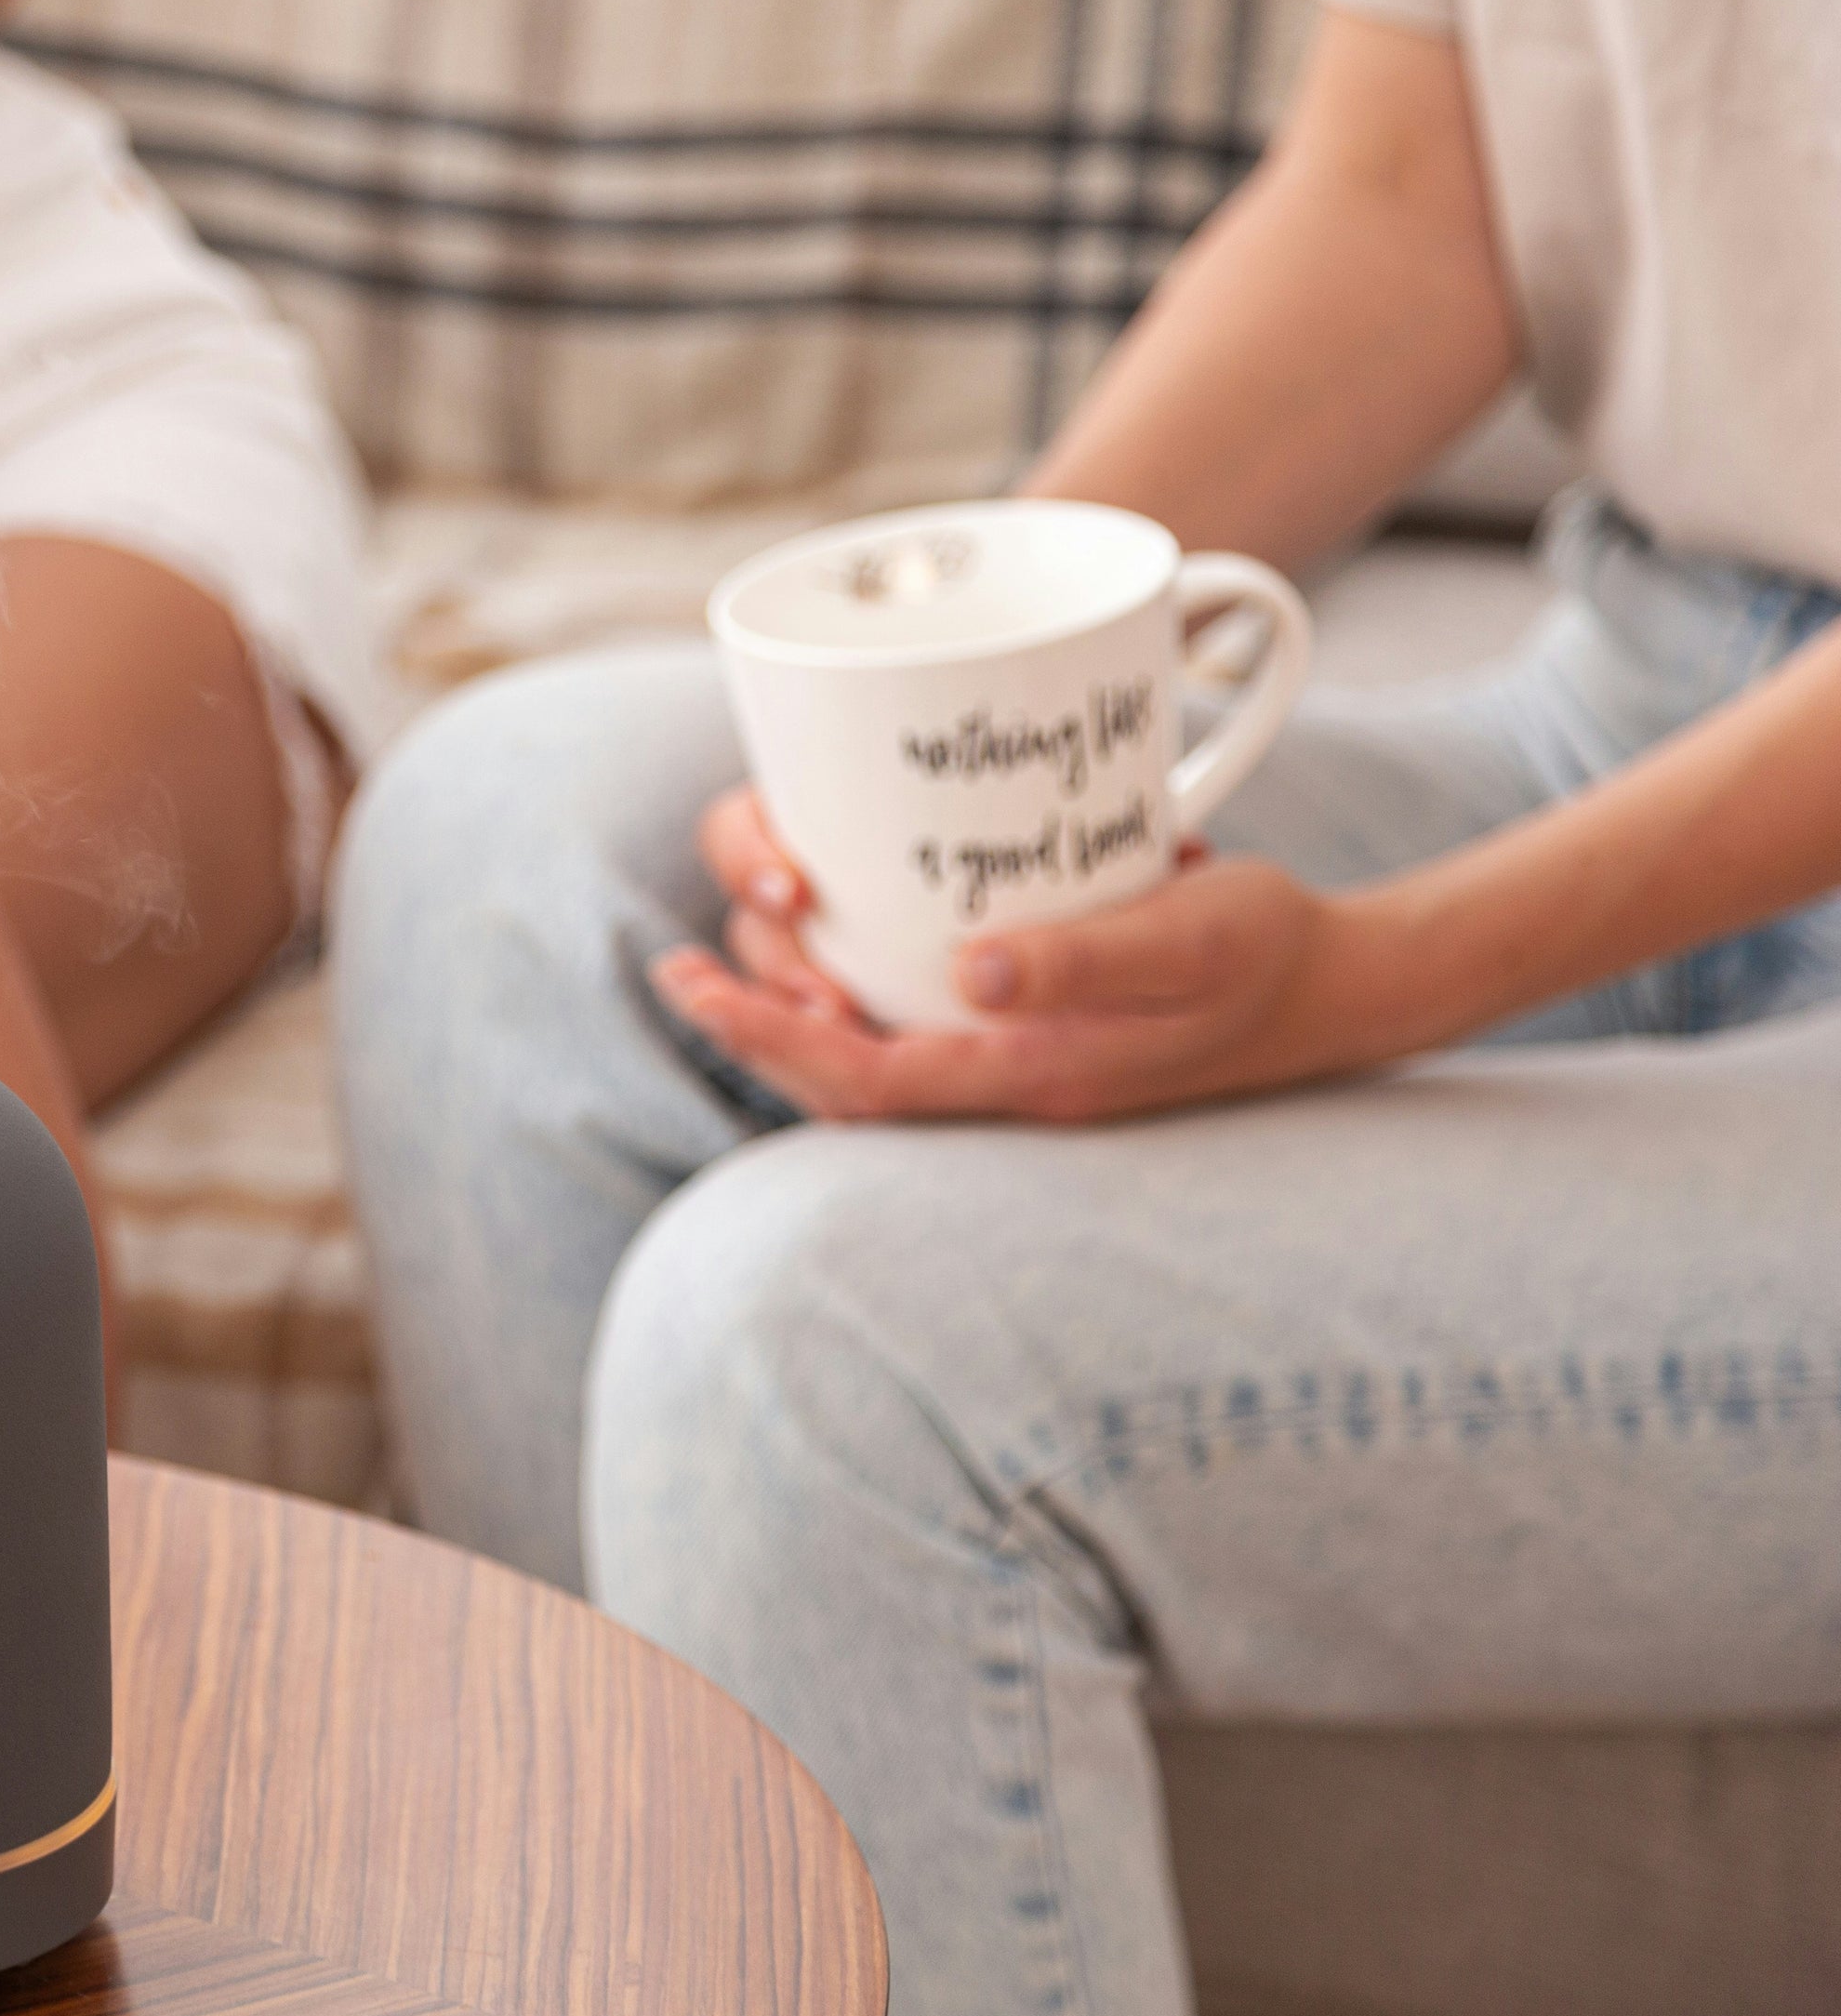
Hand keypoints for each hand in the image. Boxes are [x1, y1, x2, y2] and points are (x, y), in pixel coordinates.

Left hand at [661, 814, 1405, 1122]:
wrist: (1334, 983)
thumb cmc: (1264, 950)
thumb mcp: (1194, 934)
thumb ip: (1088, 956)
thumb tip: (971, 968)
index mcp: (1035, 1072)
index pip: (866, 1078)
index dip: (769, 1037)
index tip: (693, 985)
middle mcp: (1007, 1080)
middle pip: (842, 1081)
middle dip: (749, 1027)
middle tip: (679, 967)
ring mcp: (1011, 1060)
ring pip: (865, 1059)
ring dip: (788, 1016)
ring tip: (728, 958)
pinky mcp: (1021, 1029)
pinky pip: (907, 1034)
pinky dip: (847, 1003)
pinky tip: (819, 948)